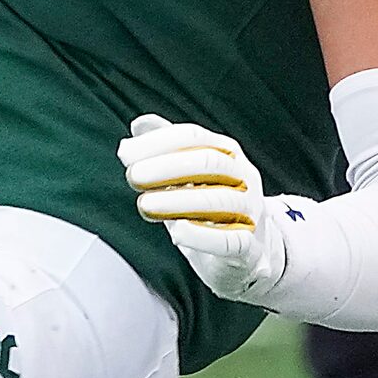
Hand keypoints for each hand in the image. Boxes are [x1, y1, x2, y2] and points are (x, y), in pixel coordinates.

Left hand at [121, 115, 295, 305]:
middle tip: (133, 176)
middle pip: (209, 162)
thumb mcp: (190, 177)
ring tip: (146, 205)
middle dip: (166, 166)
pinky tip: (177, 232)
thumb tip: (139, 124)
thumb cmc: (214, 211)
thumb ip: (167, 149)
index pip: (194, 137)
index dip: (158, 142)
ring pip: (222, 200)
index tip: (126, 154)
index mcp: (228, 155)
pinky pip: (232, 240)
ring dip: (179, 201)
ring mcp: (250, 212)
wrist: (250, 254)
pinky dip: (203, 236)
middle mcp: (244, 179)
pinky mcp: (250, 248)